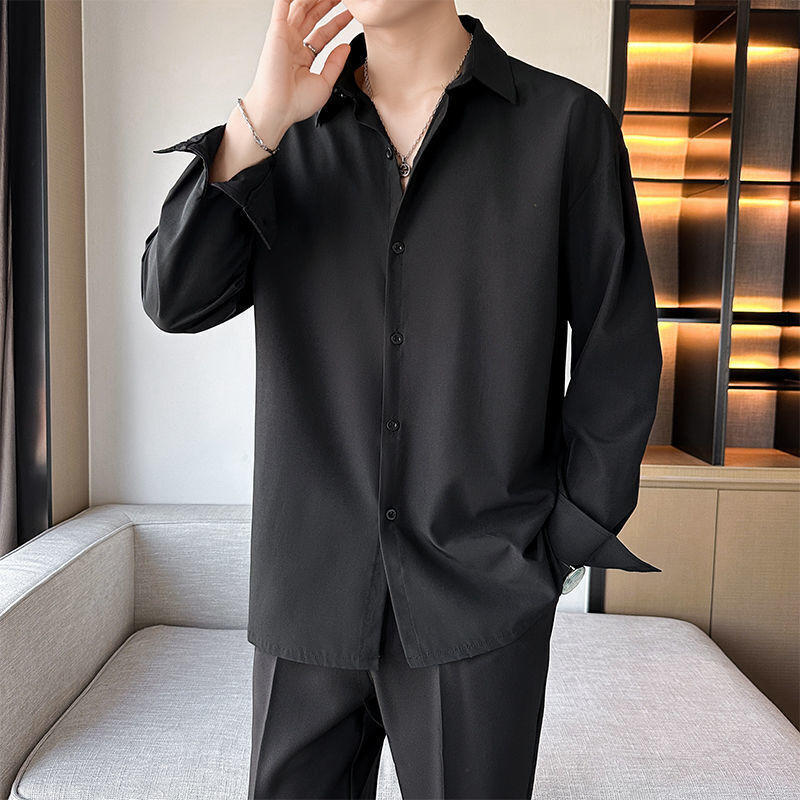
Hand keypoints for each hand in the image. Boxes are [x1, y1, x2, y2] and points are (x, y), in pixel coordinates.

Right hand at [244, 0, 353, 130]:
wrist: (278, 109)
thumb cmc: (295, 103)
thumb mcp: (325, 83)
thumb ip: (335, 63)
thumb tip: (346, 46)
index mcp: (303, 57)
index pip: (324, 32)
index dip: (337, 21)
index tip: (351, 12)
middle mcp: (293, 44)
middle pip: (313, 16)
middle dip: (328, 3)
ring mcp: (285, 36)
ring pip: (301, 7)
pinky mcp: (276, 31)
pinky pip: (283, 6)